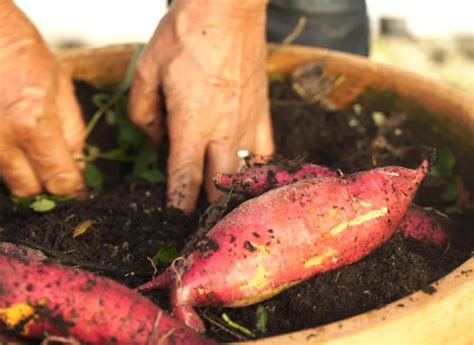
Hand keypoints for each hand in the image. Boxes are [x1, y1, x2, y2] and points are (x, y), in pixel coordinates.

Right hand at [0, 1, 85, 196]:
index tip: (76, 189)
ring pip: (5, 180)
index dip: (71, 188)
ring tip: (29, 146)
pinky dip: (3, 161)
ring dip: (22, 172)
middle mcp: (0, 141)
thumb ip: (72, 131)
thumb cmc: (19, 51)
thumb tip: (78, 163)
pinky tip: (11, 139)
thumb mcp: (61, 87)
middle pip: (28, 190)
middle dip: (45, 184)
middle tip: (52, 168)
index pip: (58, 180)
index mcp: (32, 125)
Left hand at [129, 0, 273, 212]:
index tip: (173, 222)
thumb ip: (144, 112)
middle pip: (217, 185)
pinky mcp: (263, 114)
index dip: (178, 205)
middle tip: (195, 220)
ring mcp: (248, 124)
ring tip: (222, 204)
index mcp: (192, 123)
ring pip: (243, 174)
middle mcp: (223, 130)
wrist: (228, 9)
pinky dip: (255, 170)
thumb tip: (154, 138)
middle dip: (205, 207)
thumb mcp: (148, 69)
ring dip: (230, 192)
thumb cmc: (187, 34)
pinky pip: (265, 153)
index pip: (184, 178)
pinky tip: (248, 175)